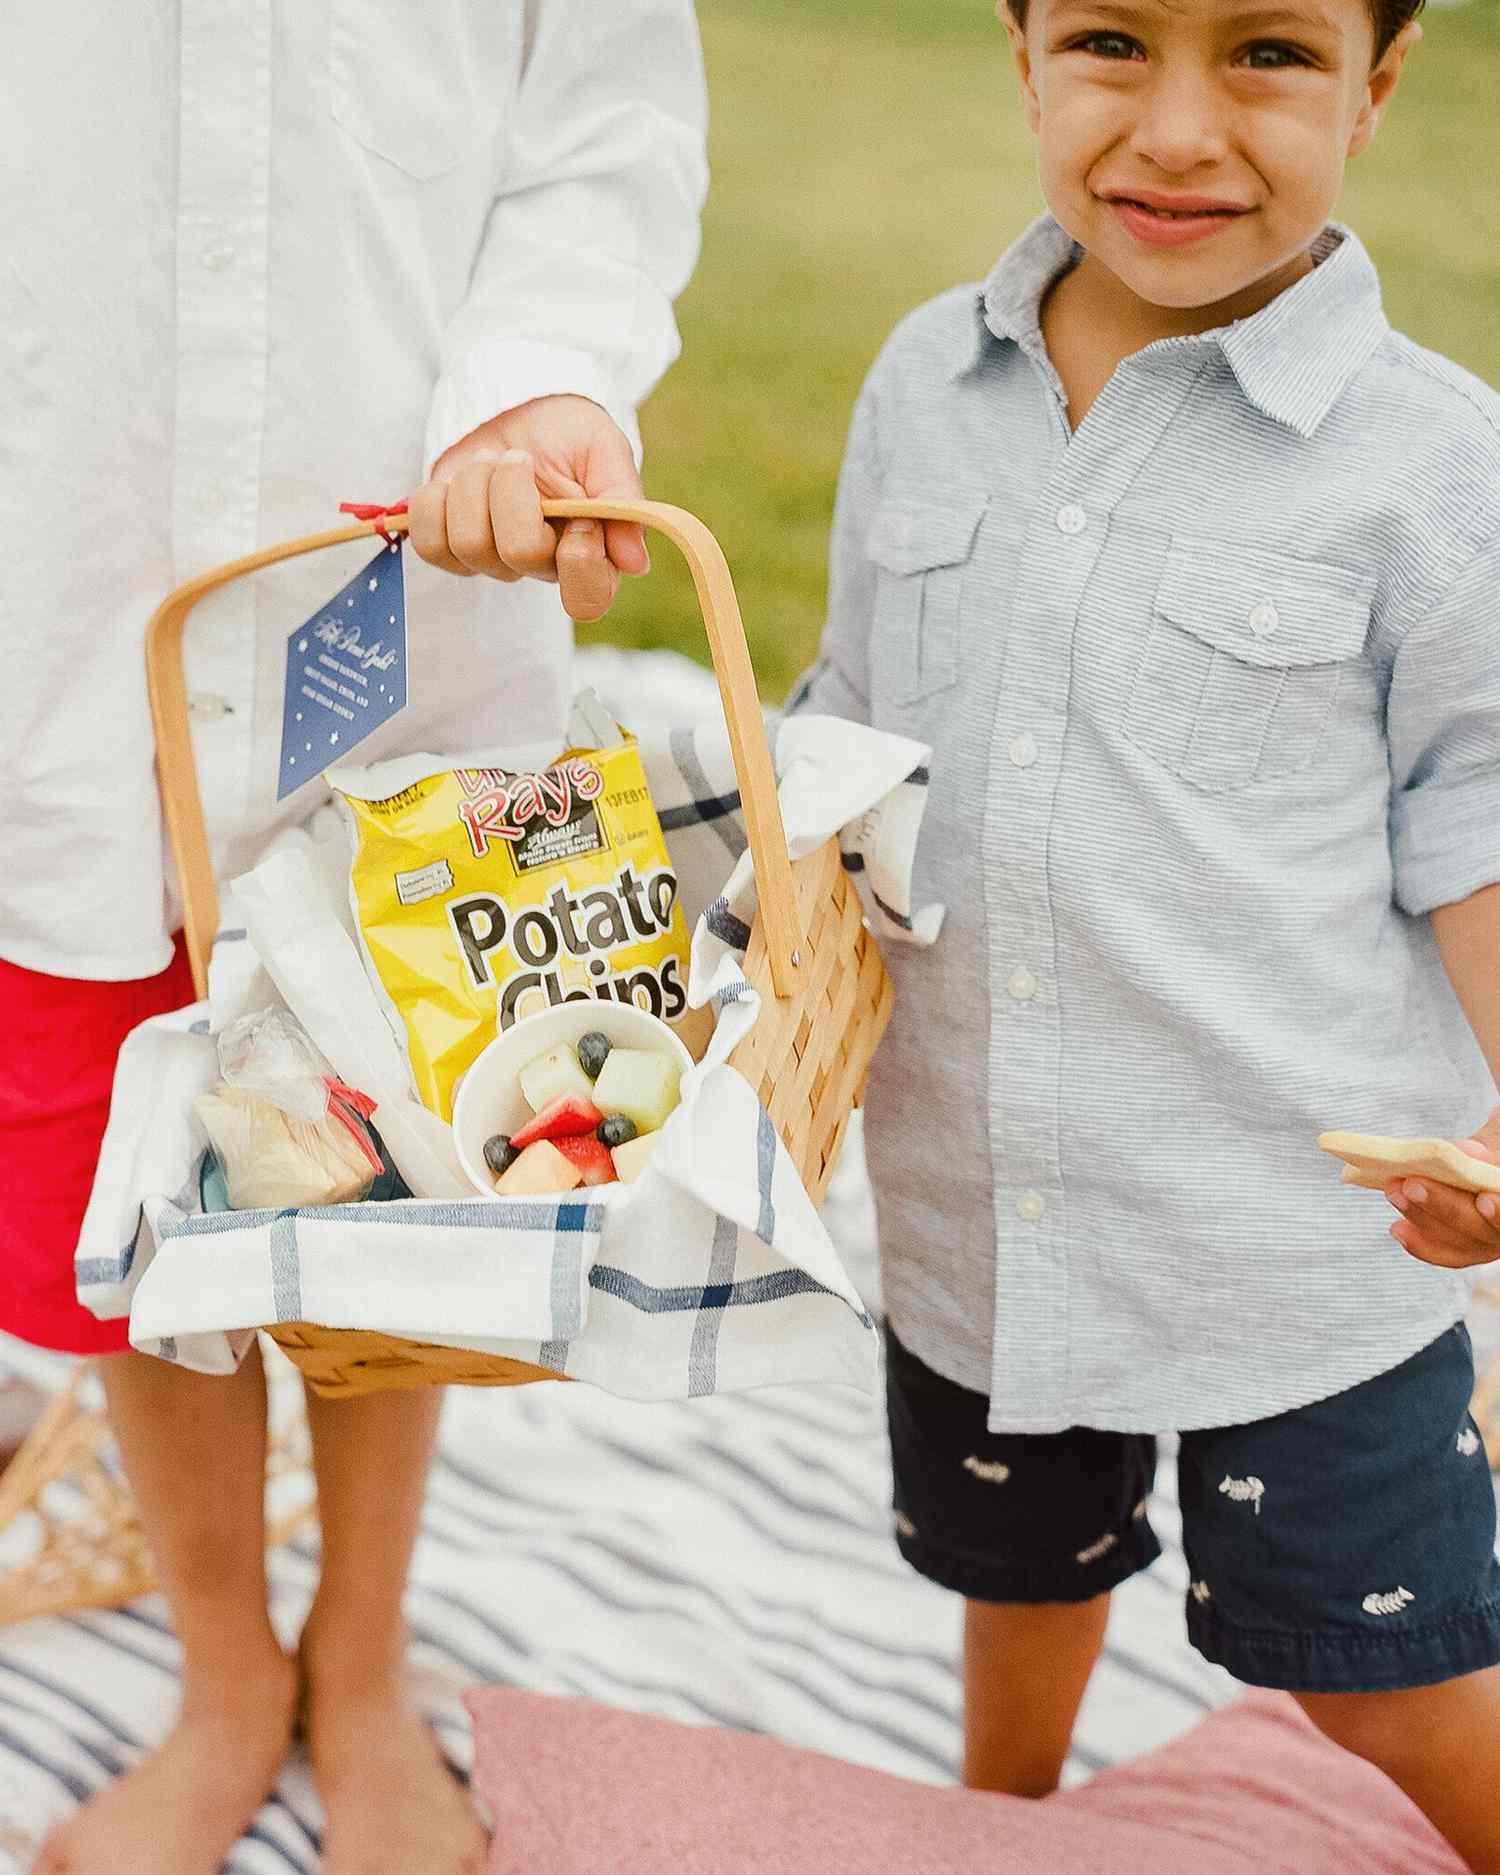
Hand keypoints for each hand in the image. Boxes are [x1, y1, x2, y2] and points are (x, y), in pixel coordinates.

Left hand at [407, 394, 648, 622]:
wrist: (517, 406)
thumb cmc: (567, 433)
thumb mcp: (604, 450)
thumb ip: (623, 499)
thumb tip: (636, 563)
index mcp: (590, 553)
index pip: (587, 599)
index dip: (579, 561)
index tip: (579, 515)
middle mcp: (541, 566)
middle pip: (519, 556)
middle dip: (511, 491)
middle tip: (518, 457)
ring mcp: (492, 562)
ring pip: (470, 546)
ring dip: (474, 486)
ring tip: (489, 461)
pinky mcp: (449, 549)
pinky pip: (429, 544)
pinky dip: (436, 503)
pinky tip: (455, 483)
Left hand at [1386, 1107, 1499, 1267]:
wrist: (1485, 1159)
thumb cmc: (1496, 1145)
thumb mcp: (1498, 1134)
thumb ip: (1486, 1147)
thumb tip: (1462, 1153)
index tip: (1485, 1199)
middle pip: (1484, 1228)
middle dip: (1446, 1206)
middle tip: (1411, 1185)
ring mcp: (1491, 1240)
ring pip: (1462, 1242)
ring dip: (1423, 1218)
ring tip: (1394, 1192)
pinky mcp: (1467, 1248)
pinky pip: (1445, 1252)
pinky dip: (1420, 1243)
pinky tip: (1397, 1228)